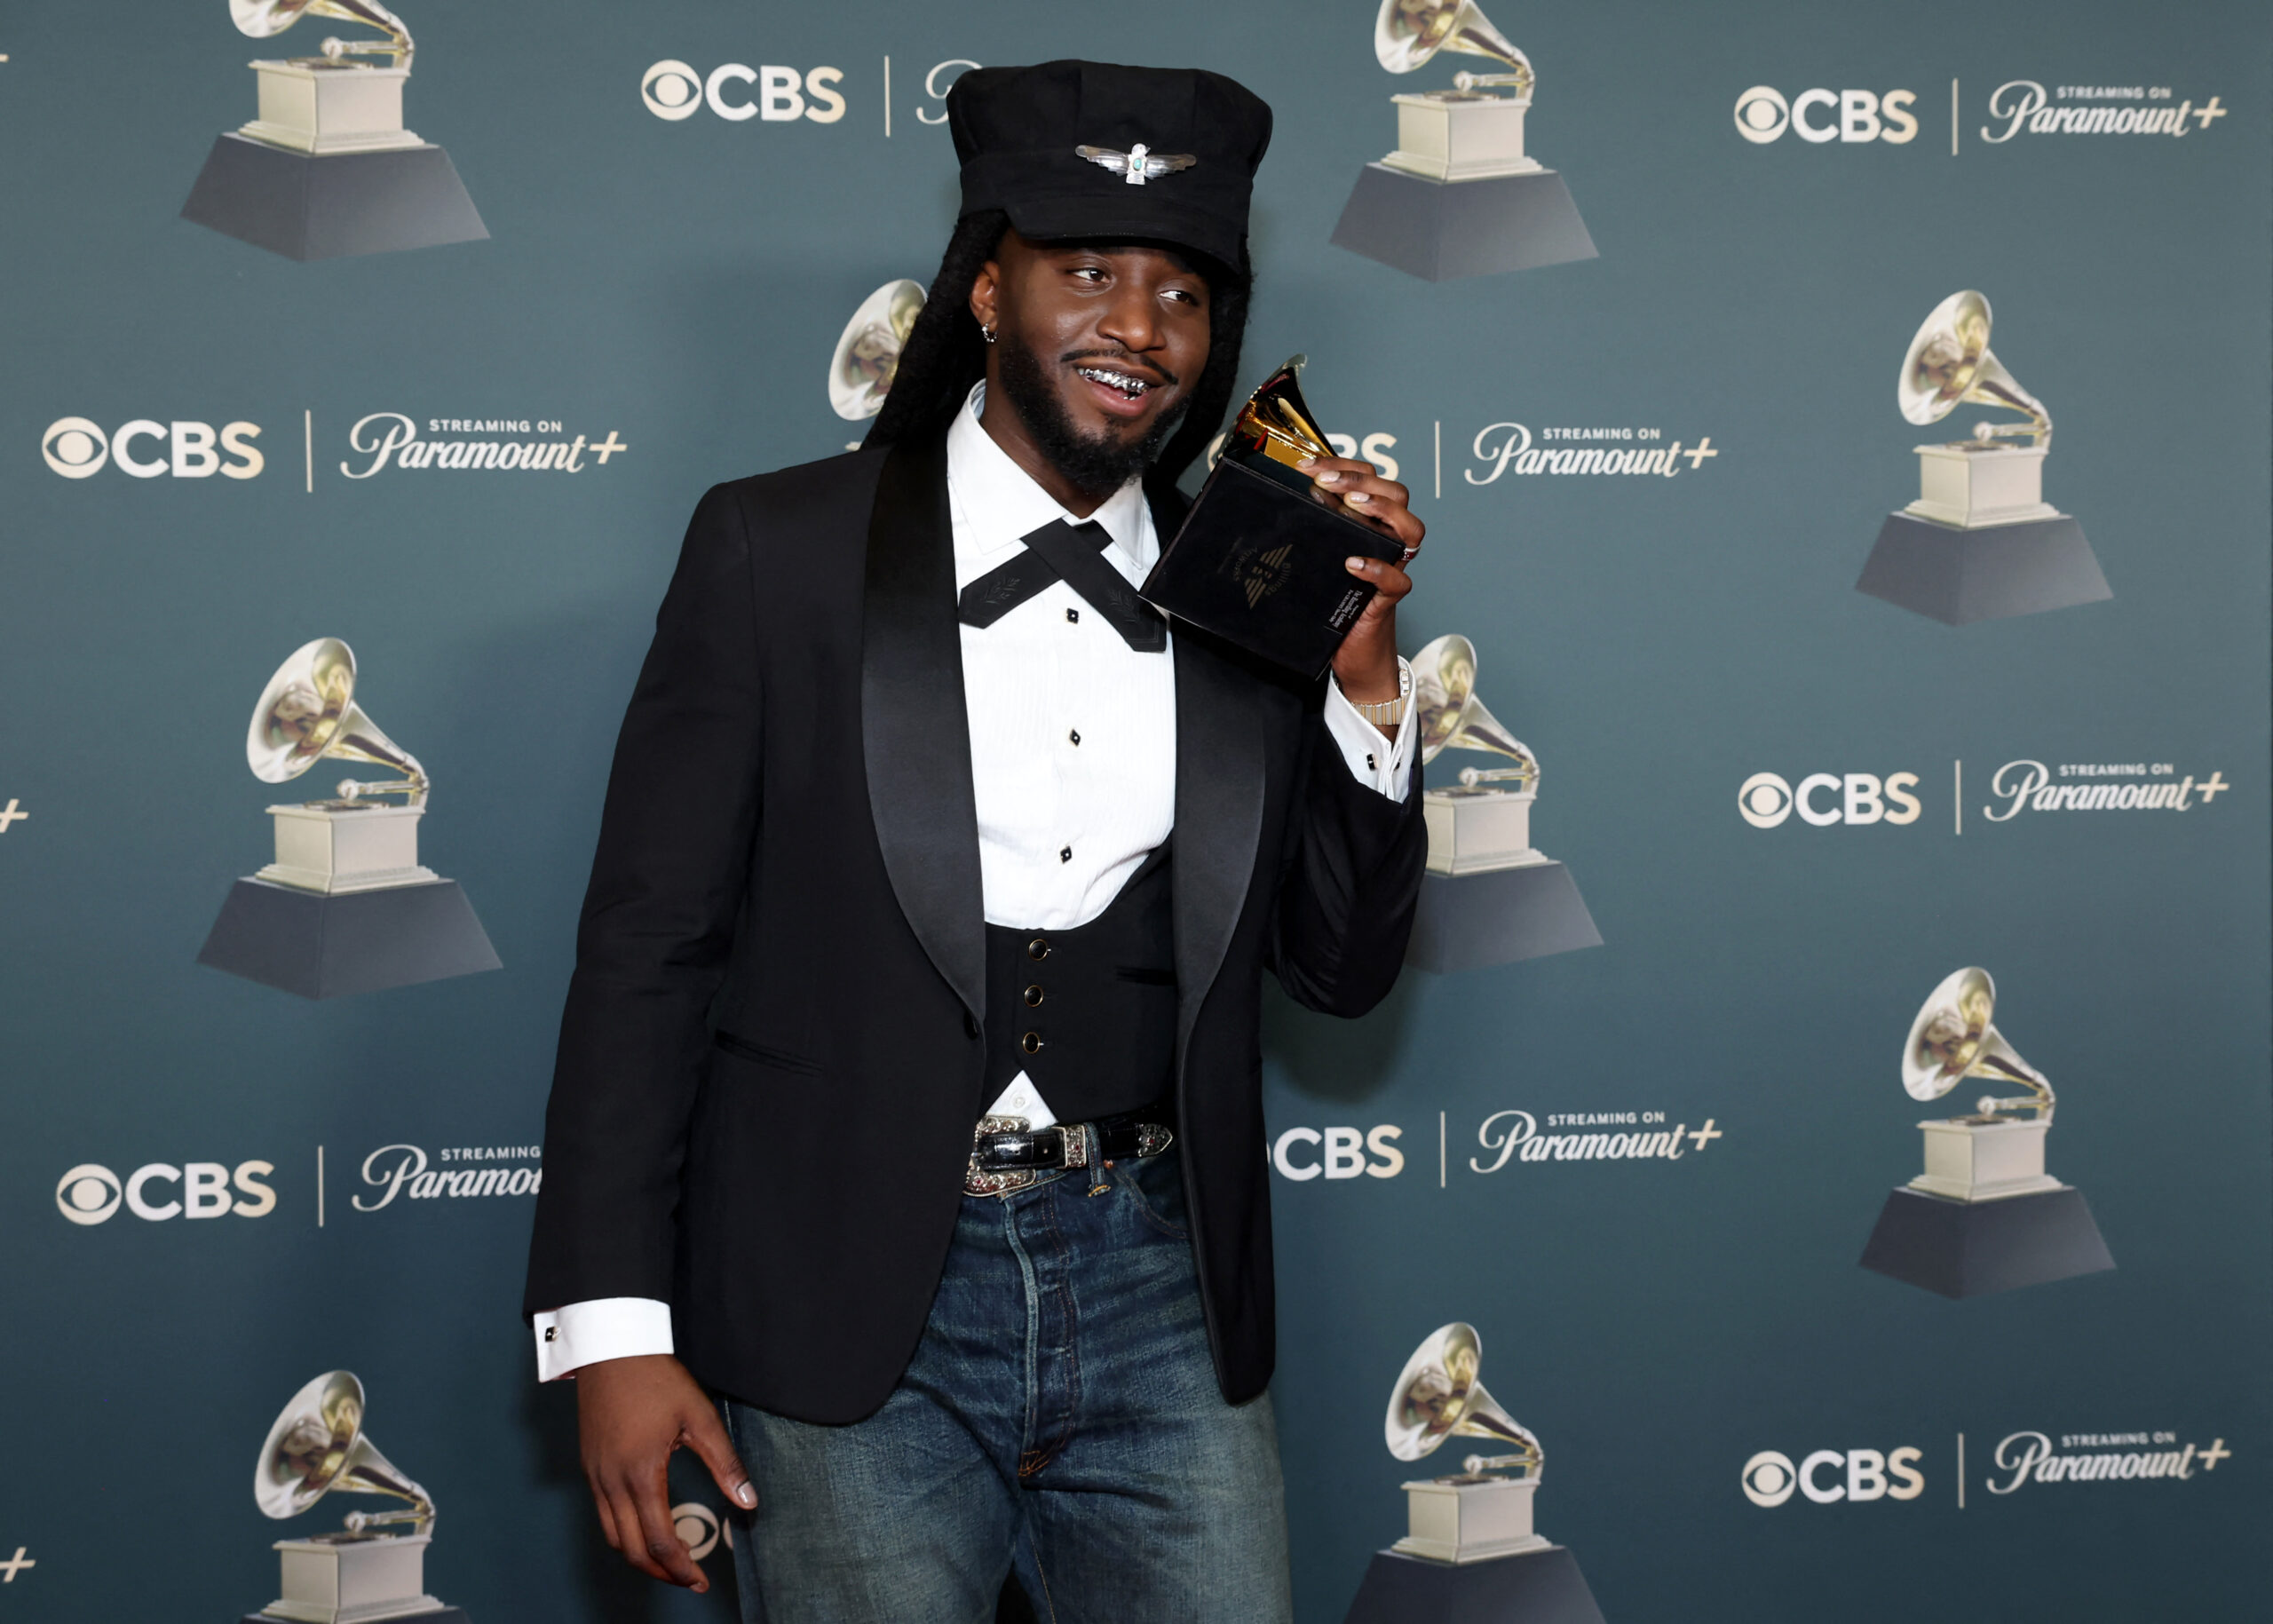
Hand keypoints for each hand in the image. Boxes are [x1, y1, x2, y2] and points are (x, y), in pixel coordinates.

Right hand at [576, 1353, 754, 1591]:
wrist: (611, 1348)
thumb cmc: (656, 1378)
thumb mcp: (699, 1416)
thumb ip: (724, 1463)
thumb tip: (749, 1502)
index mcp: (641, 1474)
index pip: (659, 1541)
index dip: (681, 1568)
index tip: (700, 1580)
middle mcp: (611, 1482)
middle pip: (631, 1550)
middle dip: (661, 1572)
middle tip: (689, 1580)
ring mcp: (595, 1476)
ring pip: (612, 1537)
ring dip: (640, 1556)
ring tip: (670, 1560)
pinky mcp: (588, 1467)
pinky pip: (602, 1516)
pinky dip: (623, 1534)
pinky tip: (645, 1528)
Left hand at [1300, 456, 1419, 707]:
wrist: (1350, 652)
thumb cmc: (1332, 602)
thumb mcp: (1317, 558)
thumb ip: (1310, 531)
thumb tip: (1274, 504)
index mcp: (1370, 524)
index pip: (1371, 480)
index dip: (1344, 465)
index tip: (1310, 465)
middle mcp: (1387, 541)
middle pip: (1396, 493)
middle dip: (1361, 479)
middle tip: (1327, 481)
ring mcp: (1392, 567)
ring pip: (1411, 529)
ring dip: (1382, 510)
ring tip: (1352, 505)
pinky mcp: (1389, 598)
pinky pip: (1397, 580)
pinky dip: (1377, 569)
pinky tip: (1353, 563)